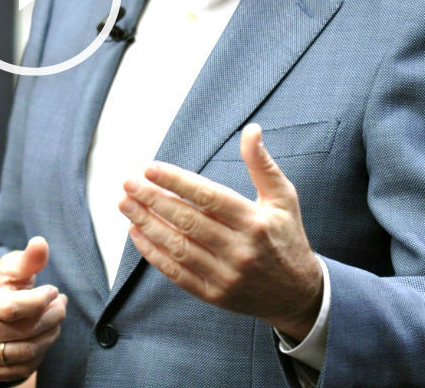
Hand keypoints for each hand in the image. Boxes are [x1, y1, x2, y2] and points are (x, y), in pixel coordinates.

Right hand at [0, 237, 67, 381]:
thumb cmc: (0, 287)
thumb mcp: (11, 269)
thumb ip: (28, 259)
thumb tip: (40, 243)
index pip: (11, 308)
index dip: (39, 301)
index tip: (53, 291)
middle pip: (23, 330)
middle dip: (52, 316)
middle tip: (61, 304)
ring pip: (27, 351)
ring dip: (51, 334)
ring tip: (56, 318)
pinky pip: (23, 368)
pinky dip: (41, 352)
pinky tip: (44, 335)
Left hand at [118, 123, 322, 339]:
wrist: (298, 294)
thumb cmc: (286, 237)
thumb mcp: (283, 198)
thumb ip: (262, 164)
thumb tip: (251, 129)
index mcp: (255, 222)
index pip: (208, 198)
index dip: (177, 182)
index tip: (150, 169)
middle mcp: (239, 250)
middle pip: (188, 222)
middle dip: (153, 200)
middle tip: (128, 184)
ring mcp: (225, 276)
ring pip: (178, 247)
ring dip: (147, 224)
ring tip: (126, 204)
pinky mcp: (214, 295)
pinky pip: (176, 273)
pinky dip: (153, 253)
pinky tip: (136, 233)